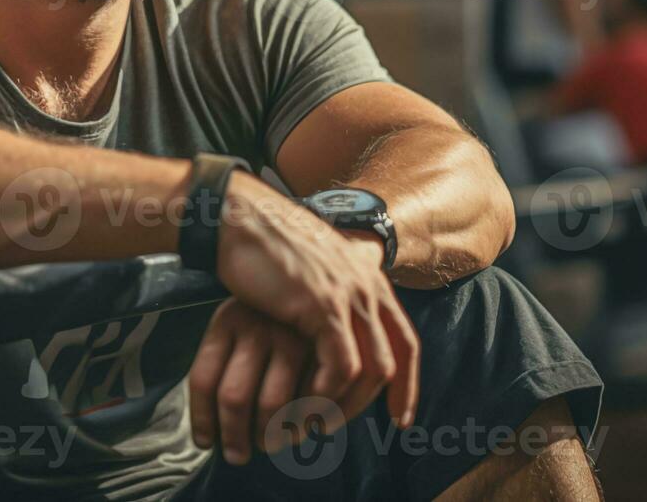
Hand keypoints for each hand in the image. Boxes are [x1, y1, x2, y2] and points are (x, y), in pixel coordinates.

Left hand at [188, 297, 311, 464]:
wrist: (301, 266)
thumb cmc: (271, 305)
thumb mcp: (241, 320)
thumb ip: (229, 364)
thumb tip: (212, 430)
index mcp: (226, 321)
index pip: (203, 380)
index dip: (201, 419)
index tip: (204, 442)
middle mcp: (255, 326)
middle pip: (234, 398)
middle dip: (235, 436)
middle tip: (237, 454)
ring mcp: (290, 333)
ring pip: (271, 404)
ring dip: (271, 435)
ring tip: (271, 444)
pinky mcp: (323, 344)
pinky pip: (310, 396)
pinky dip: (306, 419)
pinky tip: (304, 426)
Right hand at [213, 174, 419, 435]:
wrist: (240, 218)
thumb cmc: (264, 245)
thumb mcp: (312, 271)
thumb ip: (330, 295)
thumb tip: (329, 331)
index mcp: (368, 278)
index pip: (405, 342)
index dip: (407, 384)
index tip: (399, 418)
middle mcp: (368, 286)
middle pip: (394, 360)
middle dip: (374, 403)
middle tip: (340, 427)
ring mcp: (350, 295)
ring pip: (372, 369)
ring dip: (346, 404)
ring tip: (316, 424)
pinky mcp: (324, 306)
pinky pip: (342, 366)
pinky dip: (327, 393)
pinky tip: (303, 404)